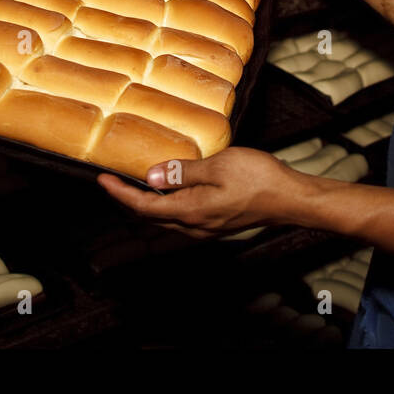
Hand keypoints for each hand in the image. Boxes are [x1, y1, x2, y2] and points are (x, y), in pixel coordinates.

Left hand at [96, 147, 306, 237]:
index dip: (120, 194)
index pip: (144, 206)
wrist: (291, 199)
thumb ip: (183, 172)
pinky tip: (171, 189)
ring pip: (166, 218)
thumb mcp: (217, 166)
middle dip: (129, 200)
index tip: (102, 180)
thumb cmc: (258, 179)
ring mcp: (206, 228)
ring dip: (148, 203)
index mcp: (191, 211)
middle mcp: (195, 225)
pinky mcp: (217, 223)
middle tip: (113, 180)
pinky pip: (182, 217)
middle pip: (151, 216)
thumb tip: (152, 175)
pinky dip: (167, 204)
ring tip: (135, 184)